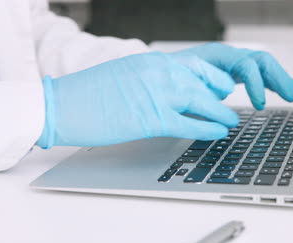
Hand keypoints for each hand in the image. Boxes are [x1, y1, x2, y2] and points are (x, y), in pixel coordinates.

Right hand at [36, 52, 238, 147]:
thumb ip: (149, 80)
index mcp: (151, 60)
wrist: (61, 105)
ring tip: (231, 121)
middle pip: (203, 80)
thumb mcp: (125, 75)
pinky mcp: (150, 118)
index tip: (220, 86)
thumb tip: (167, 93)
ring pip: (201, 100)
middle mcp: (158, 72)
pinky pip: (189, 123)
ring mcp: (156, 93)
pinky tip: (218, 132)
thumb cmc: (87, 93)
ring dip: (220, 112)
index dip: (212, 77)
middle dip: (220, 92)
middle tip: (228, 103)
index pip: (194, 64)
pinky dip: (207, 128)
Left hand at [175, 43, 292, 109]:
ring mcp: (231, 62)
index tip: (260, 105)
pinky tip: (278, 90)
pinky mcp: (232, 70)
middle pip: (261, 60)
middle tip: (290, 96)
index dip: (257, 84)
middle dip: (278, 77)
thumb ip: (204, 89)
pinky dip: (269, 81)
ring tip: (292, 93)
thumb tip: (222, 96)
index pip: (246, 65)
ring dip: (278, 78)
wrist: (161, 68)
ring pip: (262, 65)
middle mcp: (228, 55)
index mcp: (217, 55)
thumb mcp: (185, 83)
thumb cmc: (171, 75)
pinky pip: (256, 72)